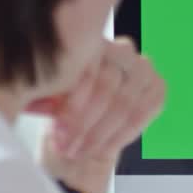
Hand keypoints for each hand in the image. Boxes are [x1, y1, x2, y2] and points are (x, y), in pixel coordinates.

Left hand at [28, 37, 165, 192]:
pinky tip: (103, 149)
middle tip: (67, 144)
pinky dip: (119, 136)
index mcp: (91, 42)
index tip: (58, 130)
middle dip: (84, 121)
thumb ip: (46, 96)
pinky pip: (140, 116)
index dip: (72, 104)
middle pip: (106, 85)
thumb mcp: (48, 102)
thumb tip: (35, 103)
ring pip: (123, 104)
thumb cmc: (62, 114)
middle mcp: (122, 49)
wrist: (82, 137)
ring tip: (79, 151)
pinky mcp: (157, 88)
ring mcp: (143, 67)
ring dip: (100, 133)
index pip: (86, 69)